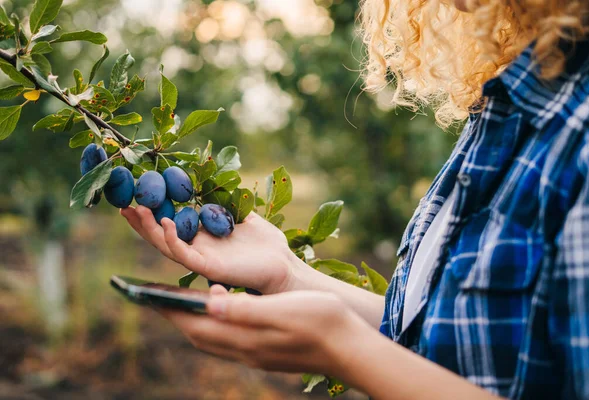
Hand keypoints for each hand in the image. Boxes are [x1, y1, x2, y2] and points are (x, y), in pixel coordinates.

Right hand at [120, 206, 297, 293]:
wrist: (283, 265)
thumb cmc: (266, 244)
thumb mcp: (243, 214)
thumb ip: (227, 201)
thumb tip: (215, 179)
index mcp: (203, 236)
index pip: (169, 222)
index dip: (152, 210)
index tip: (137, 192)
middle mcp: (197, 248)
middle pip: (159, 235)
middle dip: (140, 221)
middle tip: (122, 203)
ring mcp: (200, 259)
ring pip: (165, 245)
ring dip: (148, 228)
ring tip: (135, 210)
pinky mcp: (208, 268)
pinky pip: (183, 255)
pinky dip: (171, 239)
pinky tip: (165, 223)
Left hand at [157, 285, 367, 375]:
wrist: (351, 347)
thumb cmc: (321, 322)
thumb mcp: (282, 310)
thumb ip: (244, 311)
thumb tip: (207, 307)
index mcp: (246, 339)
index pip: (196, 327)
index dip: (170, 311)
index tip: (146, 296)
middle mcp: (246, 350)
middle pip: (199, 335)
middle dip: (175, 317)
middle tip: (155, 297)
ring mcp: (256, 353)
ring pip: (213, 339)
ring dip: (193, 321)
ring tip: (182, 301)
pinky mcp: (266, 351)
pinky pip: (228, 339)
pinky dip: (214, 324)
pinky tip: (221, 310)